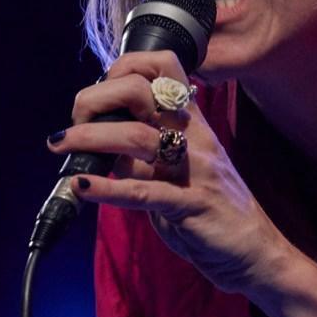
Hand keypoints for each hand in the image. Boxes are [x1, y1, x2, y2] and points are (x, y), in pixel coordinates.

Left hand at [47, 51, 293, 293]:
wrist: (254, 249)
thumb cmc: (211, 207)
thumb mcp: (181, 167)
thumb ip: (145, 152)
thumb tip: (98, 142)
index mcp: (193, 123)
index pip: (164, 67)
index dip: (125, 67)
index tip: (100, 90)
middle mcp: (194, 137)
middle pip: (140, 92)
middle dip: (96, 99)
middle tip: (73, 124)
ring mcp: (194, 169)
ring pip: (135, 137)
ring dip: (89, 139)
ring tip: (62, 147)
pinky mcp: (190, 205)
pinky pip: (143, 191)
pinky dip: (107, 188)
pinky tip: (82, 187)